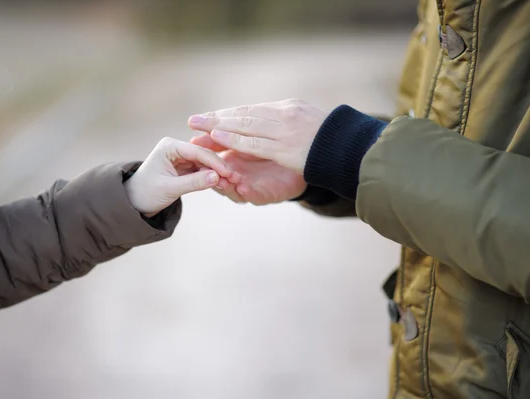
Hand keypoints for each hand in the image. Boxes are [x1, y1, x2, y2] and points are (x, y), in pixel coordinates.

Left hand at [125, 137, 240, 216]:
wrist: (133, 203)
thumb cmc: (145, 193)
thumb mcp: (169, 189)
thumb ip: (193, 182)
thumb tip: (217, 178)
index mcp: (169, 146)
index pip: (197, 152)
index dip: (214, 162)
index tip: (229, 173)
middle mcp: (176, 148)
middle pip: (204, 156)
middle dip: (219, 168)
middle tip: (235, 179)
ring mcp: (182, 157)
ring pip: (206, 164)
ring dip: (218, 174)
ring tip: (232, 183)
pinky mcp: (185, 167)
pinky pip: (203, 171)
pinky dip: (212, 178)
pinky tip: (223, 184)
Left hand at [188, 98, 326, 173]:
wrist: (353, 151)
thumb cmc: (331, 142)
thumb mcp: (308, 123)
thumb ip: (288, 122)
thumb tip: (270, 122)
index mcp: (289, 108)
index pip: (251, 111)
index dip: (228, 114)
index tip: (209, 117)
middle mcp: (285, 114)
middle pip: (243, 115)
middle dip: (216, 118)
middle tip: (194, 120)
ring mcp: (285, 130)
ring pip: (244, 126)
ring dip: (218, 126)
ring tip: (198, 126)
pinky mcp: (286, 149)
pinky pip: (254, 143)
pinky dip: (234, 140)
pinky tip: (217, 138)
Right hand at [190, 134, 306, 204]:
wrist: (305, 159)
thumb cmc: (278, 144)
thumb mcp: (258, 132)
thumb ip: (240, 127)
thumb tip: (219, 113)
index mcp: (232, 155)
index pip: (213, 152)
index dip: (203, 147)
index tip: (192, 141)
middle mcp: (236, 172)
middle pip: (217, 173)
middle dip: (209, 168)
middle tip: (198, 162)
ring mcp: (249, 184)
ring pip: (231, 187)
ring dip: (225, 184)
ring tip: (219, 178)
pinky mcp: (264, 195)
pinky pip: (254, 196)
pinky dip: (248, 193)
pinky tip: (243, 189)